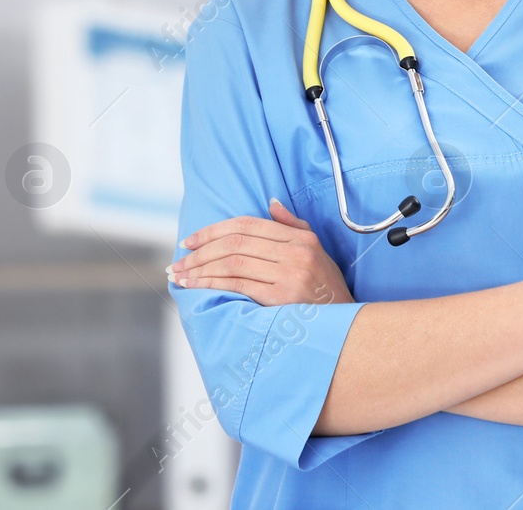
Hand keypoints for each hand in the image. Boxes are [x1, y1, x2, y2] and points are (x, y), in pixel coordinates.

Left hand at [169, 198, 354, 305]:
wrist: (345, 320)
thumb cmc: (325, 286)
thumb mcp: (316, 249)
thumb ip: (291, 225)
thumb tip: (271, 203)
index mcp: (301, 237)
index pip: (247, 225)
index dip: (213, 230)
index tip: (189, 240)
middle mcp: (295, 252)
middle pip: (235, 243)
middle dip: (200, 251)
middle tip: (178, 260)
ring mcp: (289, 275)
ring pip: (232, 263)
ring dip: (200, 269)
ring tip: (180, 275)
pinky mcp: (281, 297)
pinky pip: (238, 285)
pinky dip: (212, 284)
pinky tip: (197, 286)